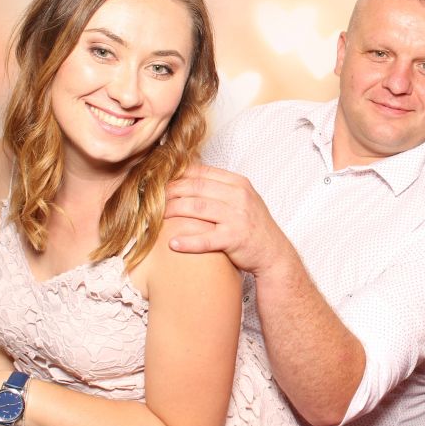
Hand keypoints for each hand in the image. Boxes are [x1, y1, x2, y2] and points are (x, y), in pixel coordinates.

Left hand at [165, 164, 294, 275]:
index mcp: (238, 183)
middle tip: (151, 200)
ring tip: (155, 219)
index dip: (177, 176)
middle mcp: (238, 196)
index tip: (159, 182)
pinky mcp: (234, 238)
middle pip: (195, 188)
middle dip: (169, 192)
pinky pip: (205, 239)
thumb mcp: (242, 199)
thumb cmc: (253, 226)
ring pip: (196, 209)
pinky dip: (187, 241)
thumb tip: (187, 178)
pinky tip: (172, 244)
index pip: (201, 173)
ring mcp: (237, 217)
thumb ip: (220, 188)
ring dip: (172, 212)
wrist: (273, 252)